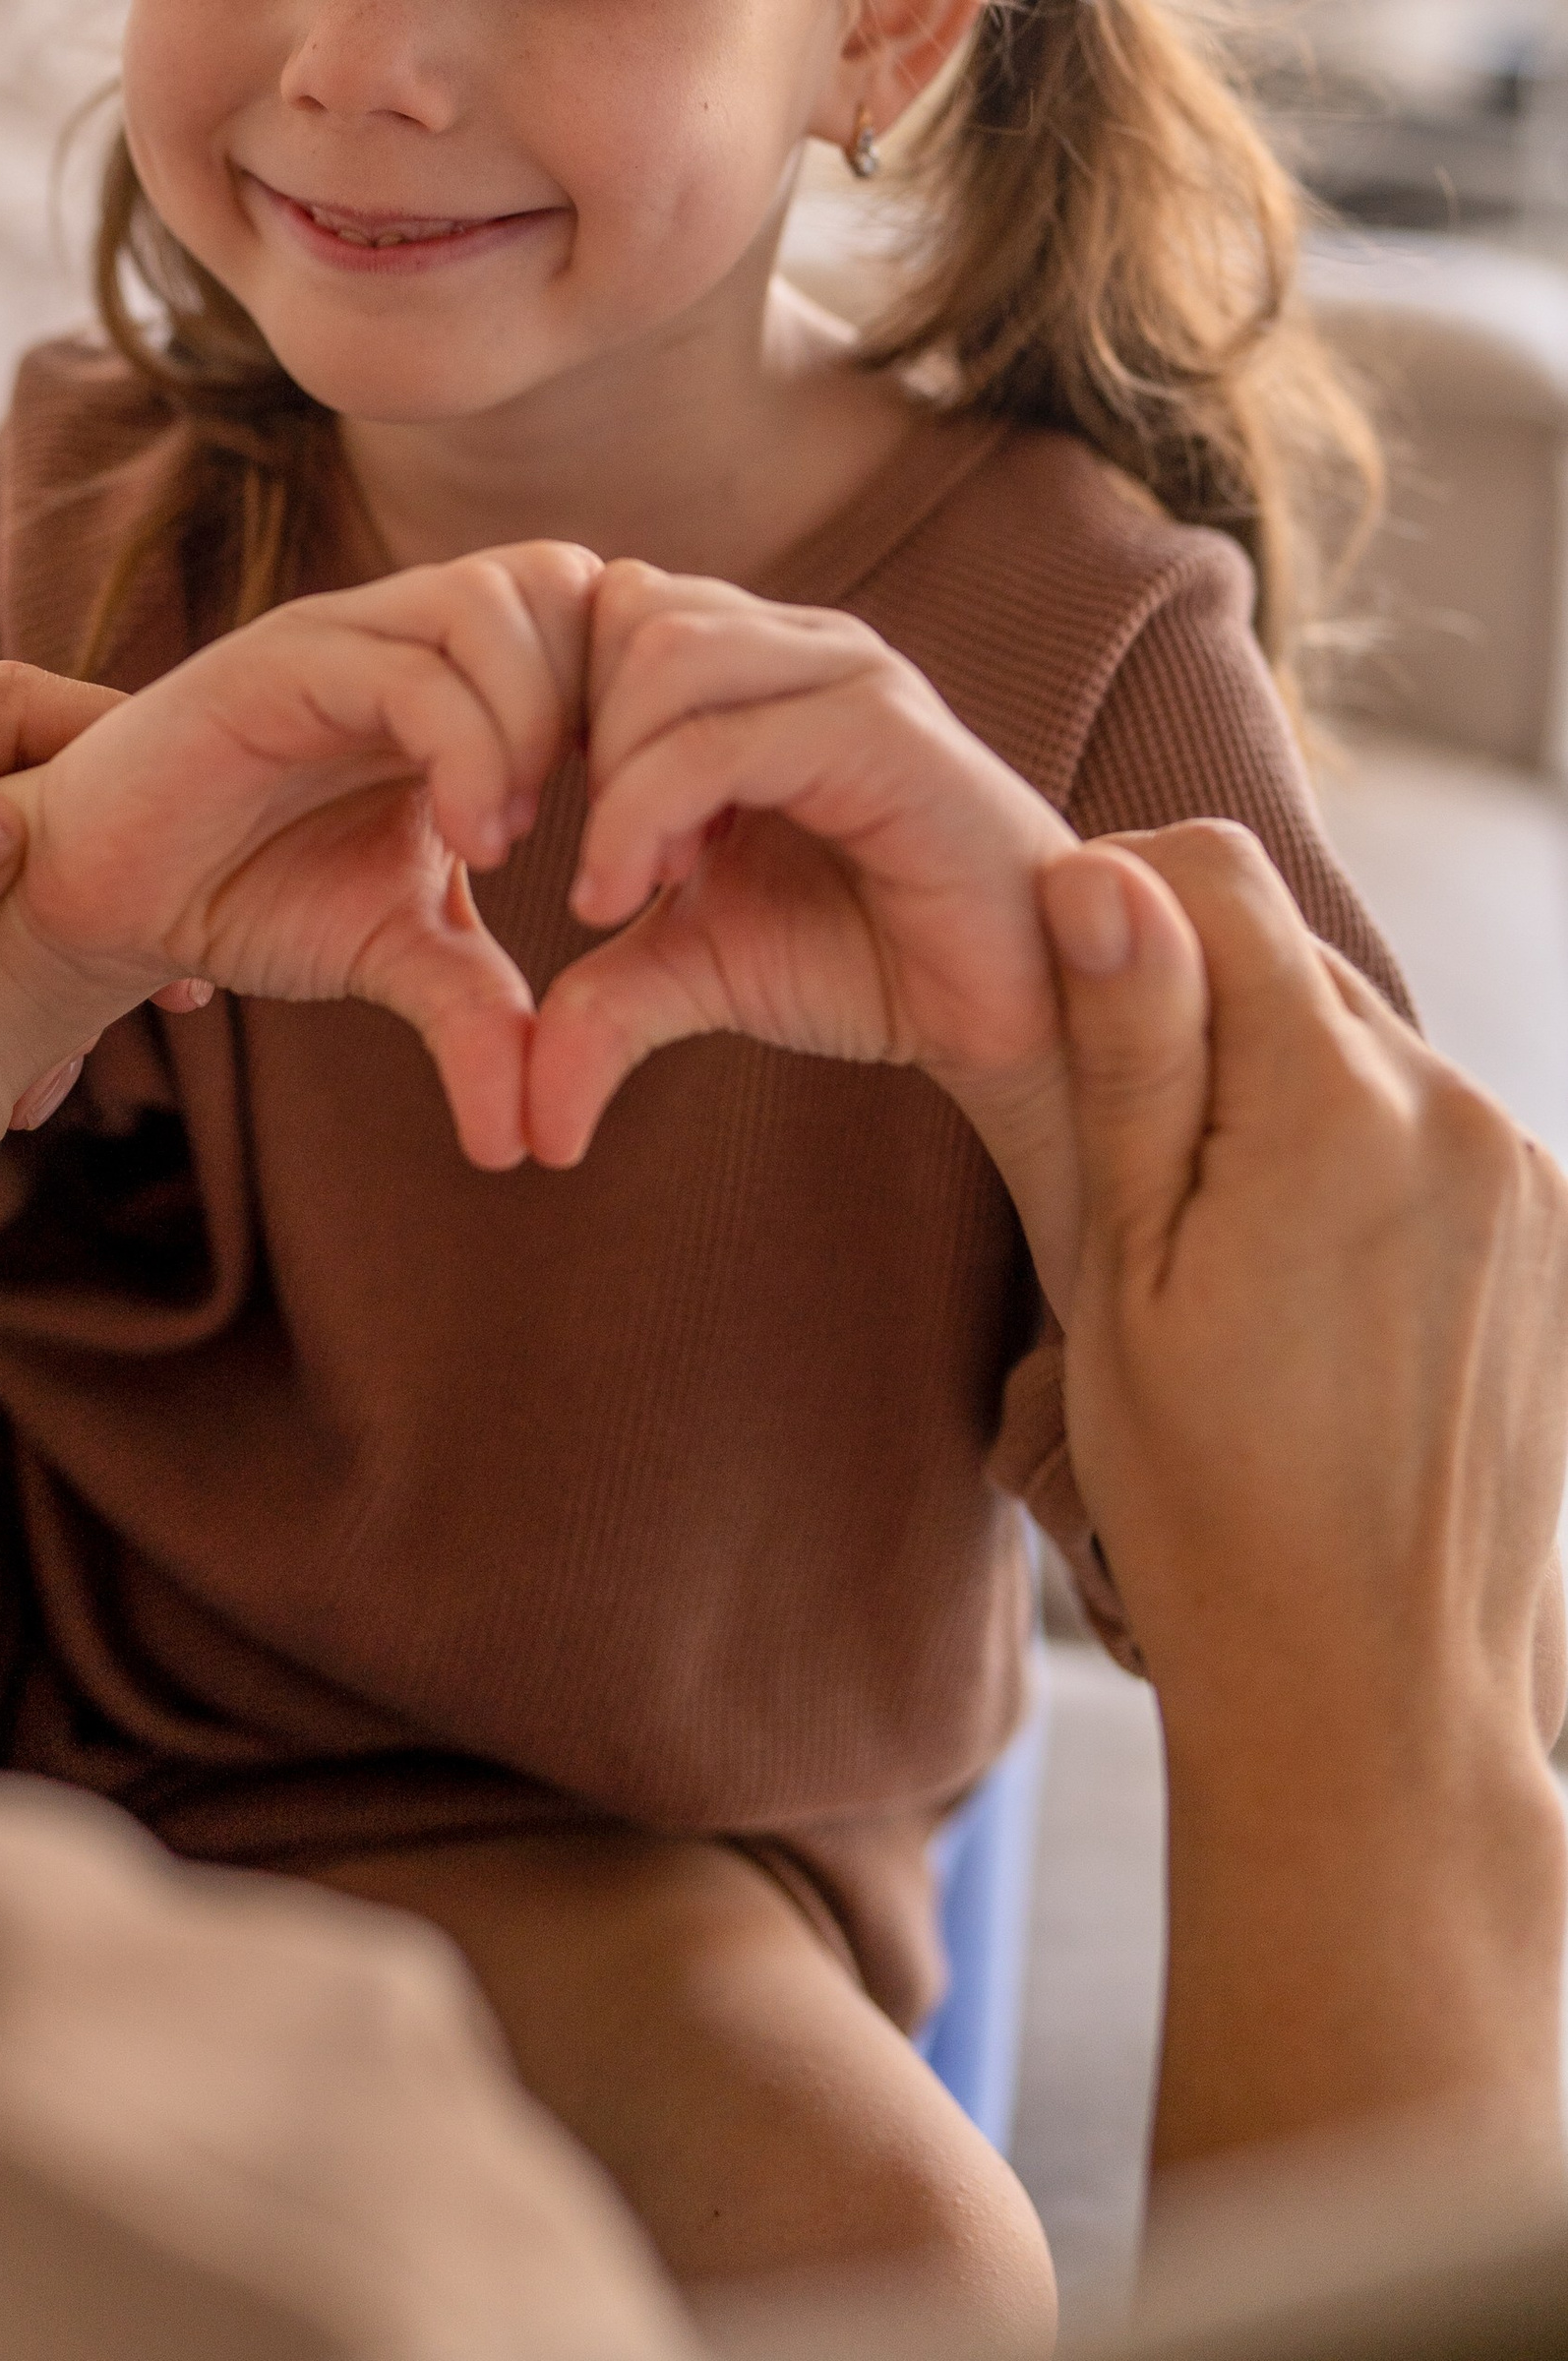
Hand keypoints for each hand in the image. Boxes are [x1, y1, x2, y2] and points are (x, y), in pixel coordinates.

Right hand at [0, 545, 598, 1168]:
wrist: (100, 894)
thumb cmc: (247, 893)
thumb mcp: (395, 952)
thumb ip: (479, 1013)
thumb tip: (532, 1140)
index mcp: (456, 669)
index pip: (598, 617)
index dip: (647, 711)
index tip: (660, 838)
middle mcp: (405, 626)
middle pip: (568, 580)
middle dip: (613, 702)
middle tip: (613, 832)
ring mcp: (340, 633)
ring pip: (491, 603)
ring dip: (535, 724)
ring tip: (513, 845)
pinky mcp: (271, 662)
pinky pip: (405, 669)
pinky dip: (466, 749)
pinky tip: (470, 843)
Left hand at [527, 563, 1078, 1269]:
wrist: (1010, 1016)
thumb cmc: (863, 961)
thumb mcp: (697, 969)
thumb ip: (601, 1000)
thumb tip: (525, 1125)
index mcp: (753, 663)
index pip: (604, 608)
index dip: (539, 704)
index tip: (514, 820)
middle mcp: (799, 644)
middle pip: (621, 610)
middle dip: (558, 728)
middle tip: (555, 854)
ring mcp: (848, 675)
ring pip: (660, 650)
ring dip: (607, 774)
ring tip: (611, 884)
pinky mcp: (885, 731)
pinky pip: (721, 737)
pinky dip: (645, 811)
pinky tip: (637, 892)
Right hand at [1049, 821, 1567, 1770]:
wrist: (1371, 1694)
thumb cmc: (1209, 1499)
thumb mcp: (1120, 1270)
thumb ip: (1126, 1056)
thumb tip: (1097, 874)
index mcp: (1339, 1105)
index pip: (1211, 875)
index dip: (1109, 900)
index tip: (1051, 998)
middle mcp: (1463, 1112)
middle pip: (1289, 959)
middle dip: (1189, 1011)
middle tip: (1115, 1161)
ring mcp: (1528, 1178)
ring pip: (1358, 1045)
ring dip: (1272, 1090)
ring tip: (1214, 1250)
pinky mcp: (1556, 1237)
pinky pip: (1426, 1130)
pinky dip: (1349, 1159)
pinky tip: (1302, 1289)